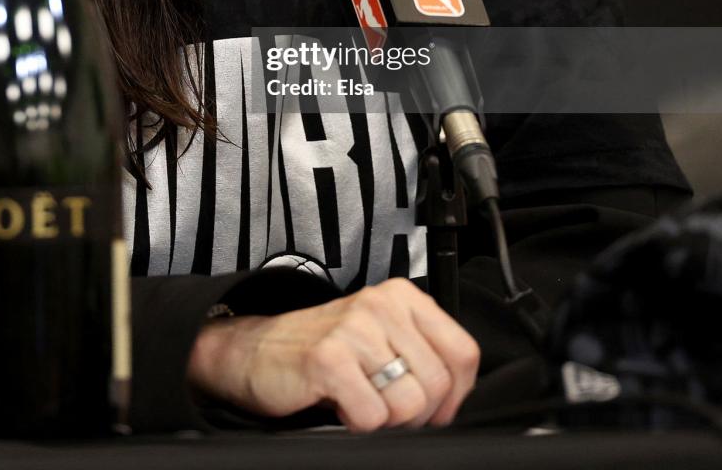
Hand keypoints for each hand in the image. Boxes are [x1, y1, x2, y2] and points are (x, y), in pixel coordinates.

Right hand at [186, 278, 479, 431]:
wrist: (257, 351)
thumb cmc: (326, 350)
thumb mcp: (382, 338)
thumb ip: (421, 353)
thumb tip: (457, 398)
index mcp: (402, 297)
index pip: (464, 352)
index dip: (455, 395)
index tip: (434, 407)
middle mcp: (382, 305)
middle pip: (438, 384)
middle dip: (418, 414)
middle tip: (386, 408)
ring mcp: (354, 329)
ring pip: (409, 404)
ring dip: (387, 420)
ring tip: (361, 401)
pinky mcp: (329, 359)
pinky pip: (373, 417)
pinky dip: (358, 424)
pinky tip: (340, 404)